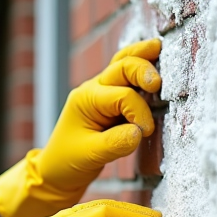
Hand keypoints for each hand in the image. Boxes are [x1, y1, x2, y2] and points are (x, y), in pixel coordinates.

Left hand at [0, 39, 162, 216]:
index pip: (122, 96)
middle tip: (159, 84)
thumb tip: (139, 132)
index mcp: (86, 99)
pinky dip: (142, 69)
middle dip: (142, 70)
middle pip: (122, 66)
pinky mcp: (112, 101)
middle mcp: (94, 90)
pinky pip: (128, 79)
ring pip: (123, 64)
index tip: (145, 133)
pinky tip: (156, 63)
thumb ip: (115, 144)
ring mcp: (102, 92)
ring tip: (160, 47)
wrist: (56, 170)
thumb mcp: (90, 156)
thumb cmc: (68, 161)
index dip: (139, 112)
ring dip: (142, 58)